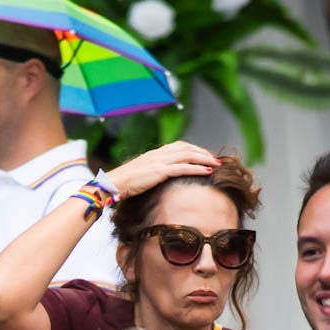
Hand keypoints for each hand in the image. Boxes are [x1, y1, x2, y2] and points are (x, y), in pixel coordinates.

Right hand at [107, 141, 221, 198]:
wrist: (113, 183)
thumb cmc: (123, 183)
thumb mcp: (140, 175)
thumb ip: (151, 173)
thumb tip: (158, 179)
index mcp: (155, 153)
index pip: (180, 146)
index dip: (195, 150)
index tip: (205, 156)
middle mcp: (159, 153)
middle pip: (187, 148)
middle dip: (204, 153)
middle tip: (216, 159)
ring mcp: (160, 161)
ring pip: (188, 155)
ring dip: (205, 159)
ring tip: (217, 163)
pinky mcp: (160, 171)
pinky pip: (183, 167)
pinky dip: (197, 168)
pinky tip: (207, 171)